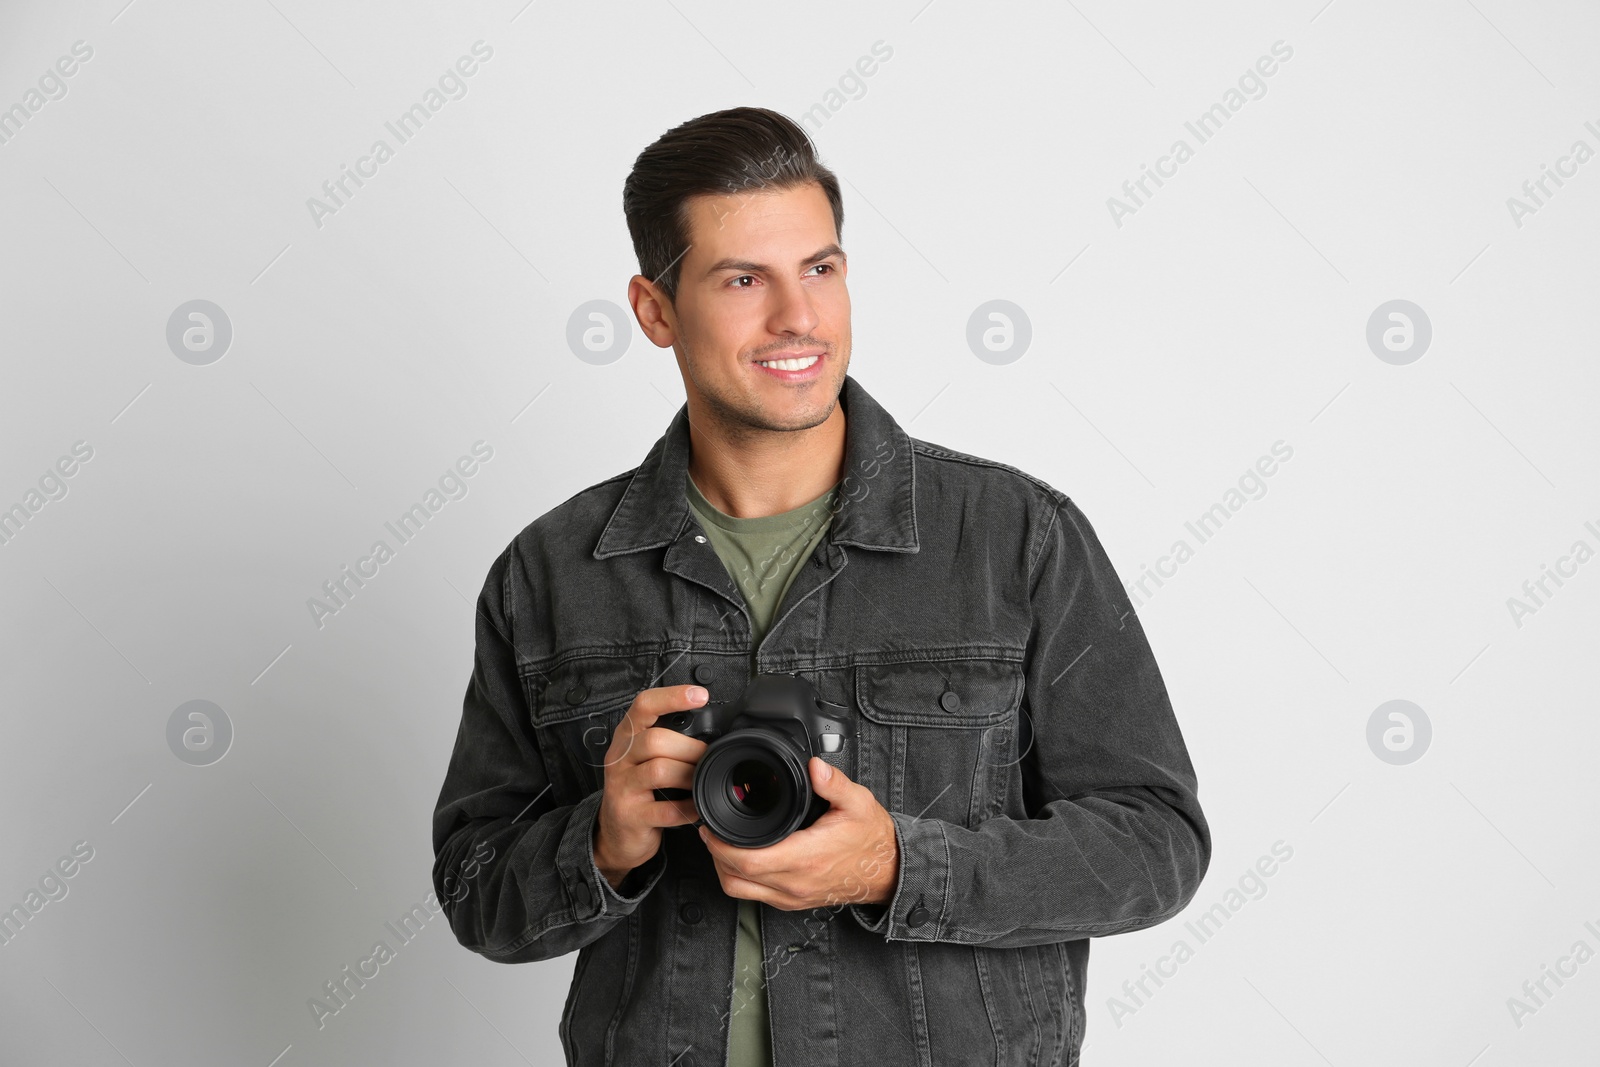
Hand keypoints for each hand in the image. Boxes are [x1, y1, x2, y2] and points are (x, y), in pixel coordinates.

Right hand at [592, 685, 709, 888]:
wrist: (614, 833)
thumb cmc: (638, 789)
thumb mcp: (643, 758)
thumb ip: (668, 740)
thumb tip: (711, 731)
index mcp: (626, 738)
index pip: (643, 706)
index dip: (672, 697)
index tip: (700, 695)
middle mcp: (620, 759)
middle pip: (655, 740)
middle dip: (690, 748)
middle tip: (706, 757)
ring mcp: (622, 788)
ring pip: (659, 771)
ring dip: (689, 776)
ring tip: (700, 781)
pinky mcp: (630, 816)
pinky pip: (666, 810)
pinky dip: (688, 808)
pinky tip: (695, 807)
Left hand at [697, 757, 898, 910]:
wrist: (887, 871)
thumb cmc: (871, 840)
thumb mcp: (858, 802)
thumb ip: (834, 782)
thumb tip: (814, 766)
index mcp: (806, 857)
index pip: (749, 861)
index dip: (721, 845)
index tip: (711, 826)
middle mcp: (795, 883)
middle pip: (735, 877)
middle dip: (714, 853)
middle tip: (709, 829)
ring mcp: (792, 897)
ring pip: (740, 891)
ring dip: (723, 869)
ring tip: (720, 843)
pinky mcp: (793, 902)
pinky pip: (754, 895)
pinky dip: (739, 878)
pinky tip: (740, 858)